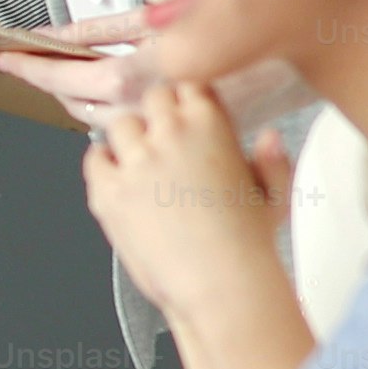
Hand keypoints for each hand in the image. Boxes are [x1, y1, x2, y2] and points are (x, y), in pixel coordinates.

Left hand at [72, 81, 295, 321]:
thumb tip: (269, 138)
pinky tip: (120, 182)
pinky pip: (94, 158)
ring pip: (120, 124)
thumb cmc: (248, 246)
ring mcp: (135, 160)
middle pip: (152, 97)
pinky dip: (103, 165)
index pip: (189, 82)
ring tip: (143, 165)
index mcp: (209, 123)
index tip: (189, 115)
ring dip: (130, 139)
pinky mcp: (107, 190)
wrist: (219, 286)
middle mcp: (168, 133)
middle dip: (158, 115)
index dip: (188, 99)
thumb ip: (271, 161)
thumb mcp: (273, 197)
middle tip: (165, 141)